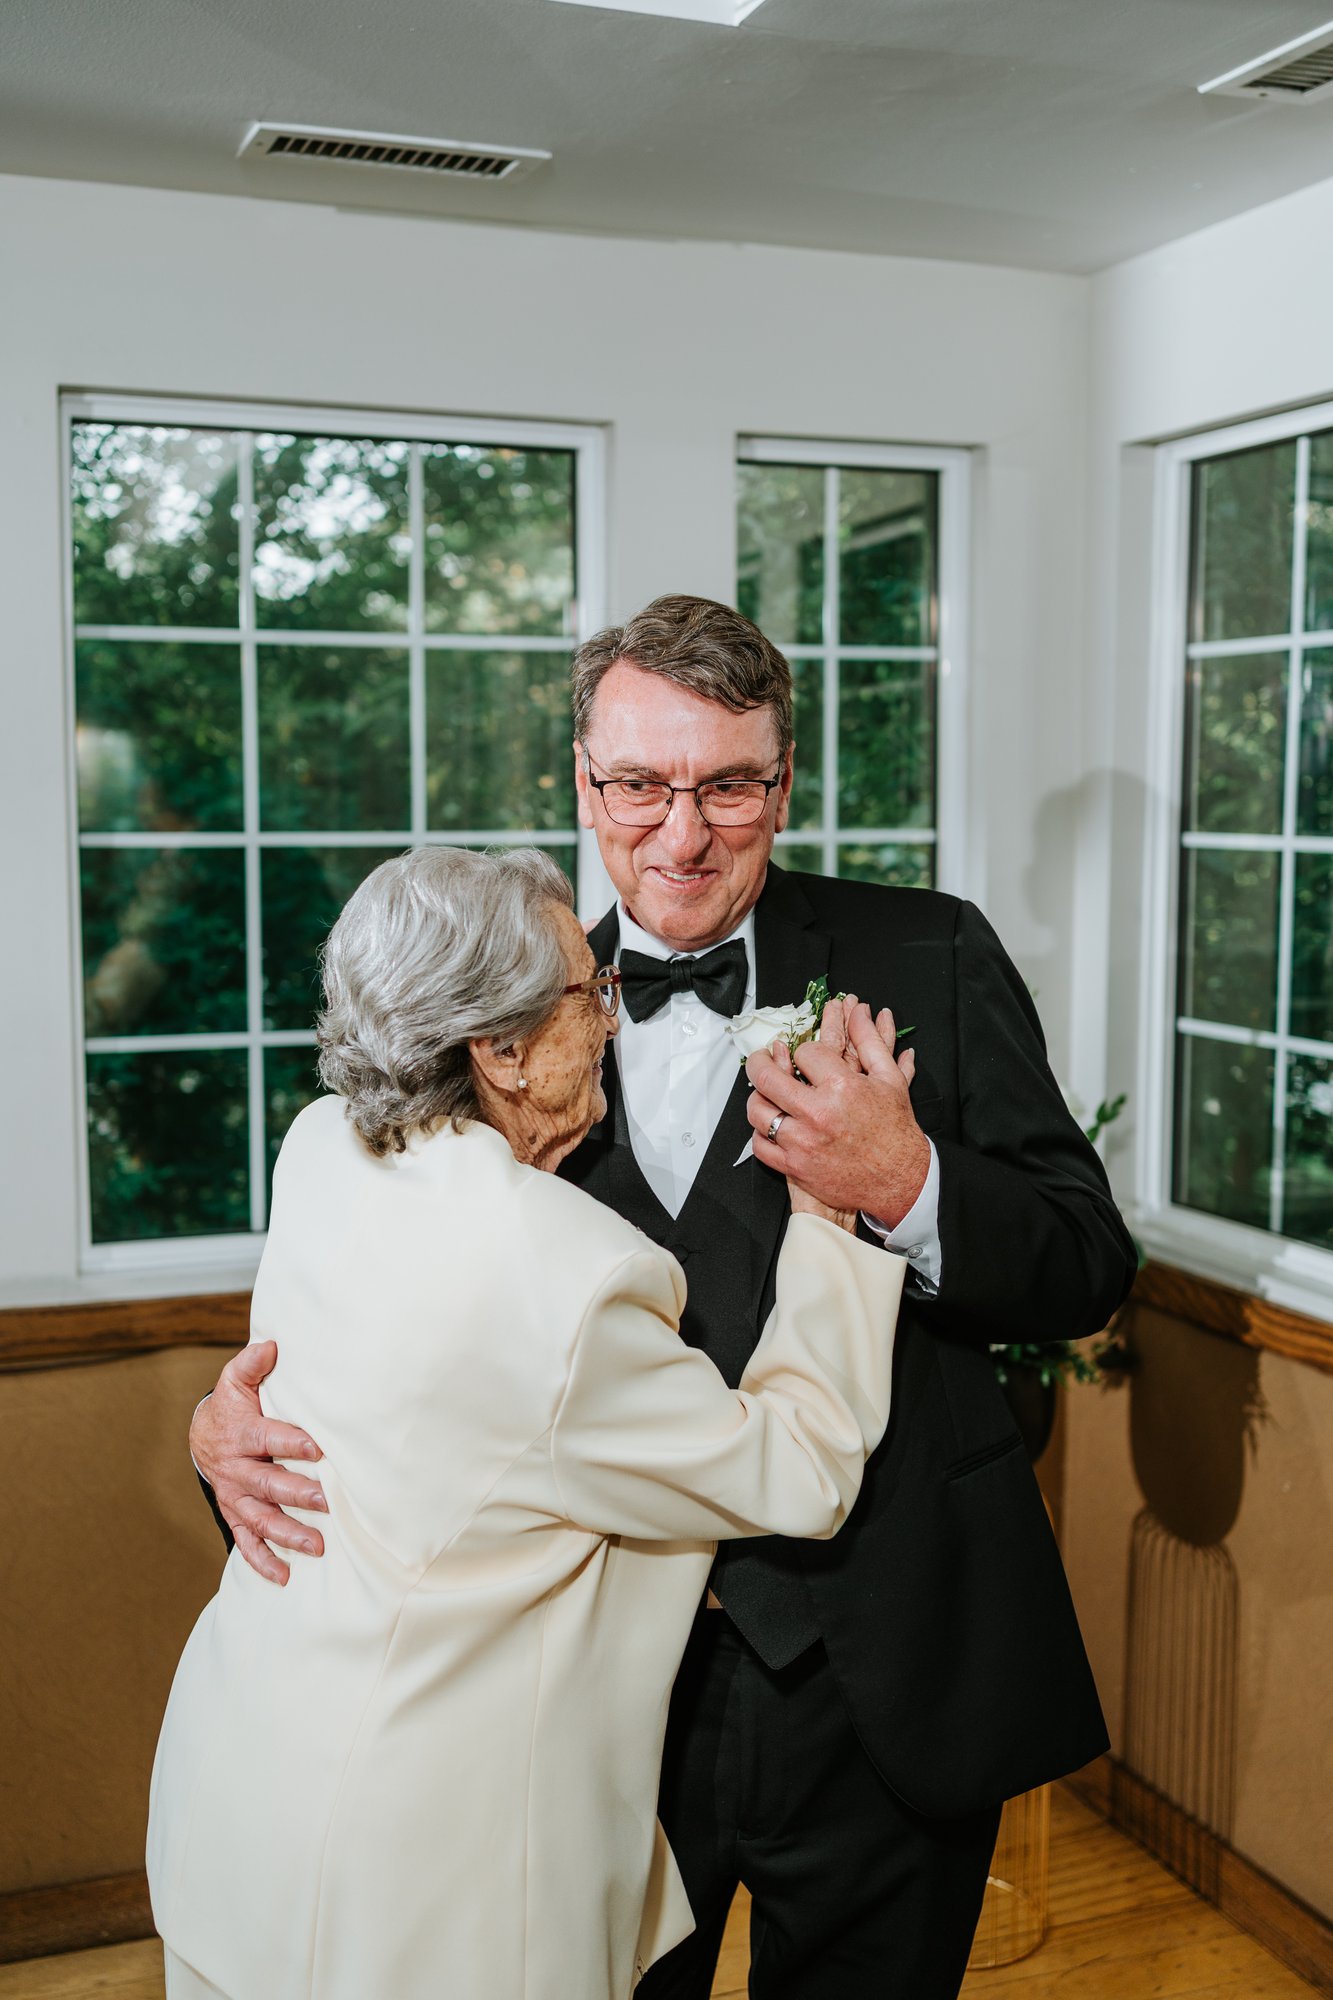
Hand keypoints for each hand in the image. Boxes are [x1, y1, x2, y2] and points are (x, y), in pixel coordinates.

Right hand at [190, 1341, 326, 1584]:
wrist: (204, 1435)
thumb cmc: (233, 1405)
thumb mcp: (236, 1379)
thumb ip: (252, 1363)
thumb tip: (272, 1345)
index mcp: (241, 1434)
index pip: (268, 1438)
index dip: (292, 1443)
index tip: (318, 1448)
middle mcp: (237, 1469)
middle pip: (267, 1484)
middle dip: (297, 1494)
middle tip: (328, 1502)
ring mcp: (235, 1495)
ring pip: (260, 1518)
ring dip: (288, 1533)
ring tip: (317, 1545)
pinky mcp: (234, 1514)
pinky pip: (246, 1540)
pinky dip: (262, 1560)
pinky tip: (284, 1576)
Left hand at [746, 999, 928, 1225]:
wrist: (900, 1180)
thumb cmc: (895, 1131)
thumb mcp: (889, 1079)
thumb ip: (870, 1041)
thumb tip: (860, 1012)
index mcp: (841, 1088)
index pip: (803, 1053)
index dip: (803, 1050)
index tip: (806, 1056)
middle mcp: (818, 1114)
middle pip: (767, 1078)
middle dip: (759, 1062)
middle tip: (760, 1059)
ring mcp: (803, 1143)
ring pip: (758, 1111)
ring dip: (757, 1098)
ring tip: (765, 1092)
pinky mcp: (796, 1167)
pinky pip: (760, 1146)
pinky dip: (760, 1134)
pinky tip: (771, 1125)